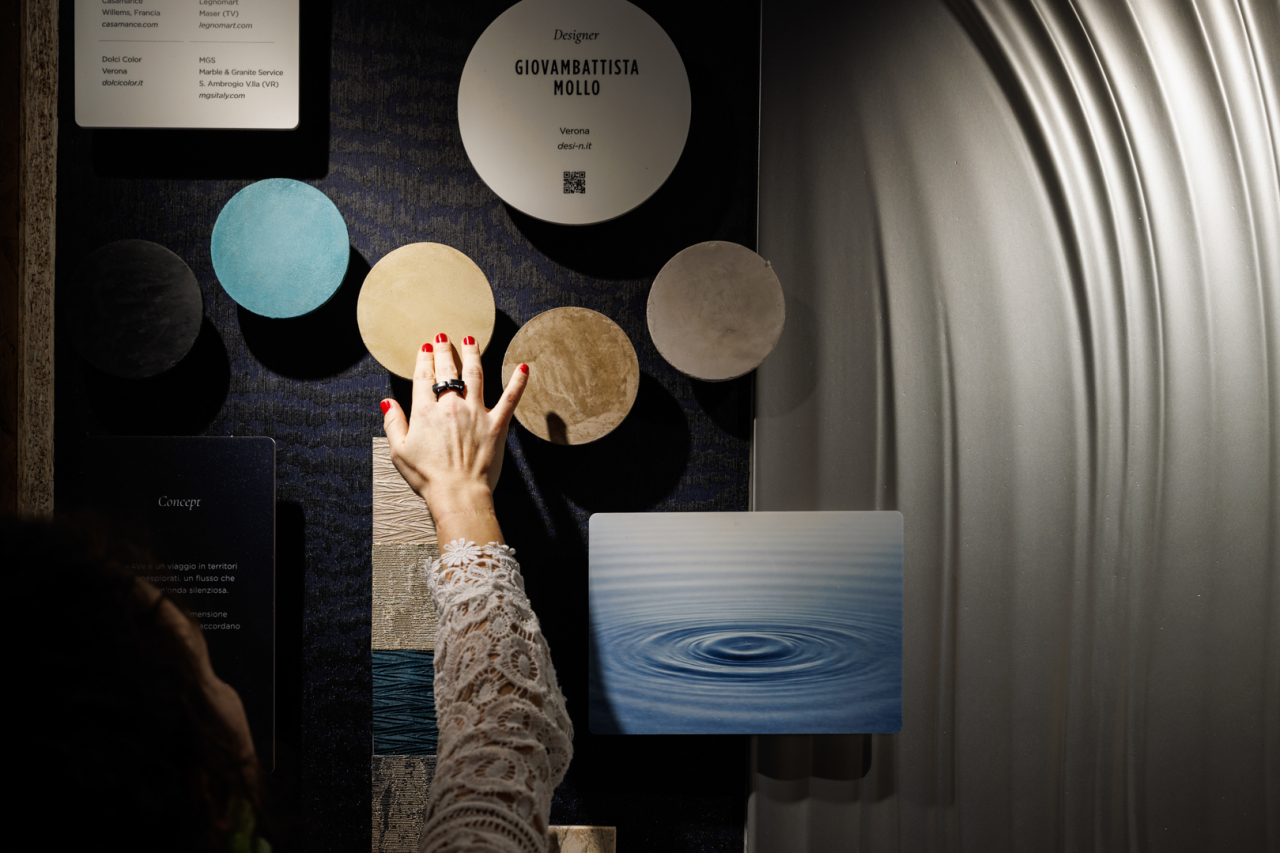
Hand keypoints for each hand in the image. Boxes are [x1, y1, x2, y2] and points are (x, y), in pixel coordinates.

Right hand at [381, 333, 527, 543]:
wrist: (457, 493)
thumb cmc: (427, 476)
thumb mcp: (399, 451)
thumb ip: (394, 423)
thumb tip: (388, 402)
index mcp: (425, 411)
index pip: (424, 376)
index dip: (424, 358)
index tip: (425, 347)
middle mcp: (451, 406)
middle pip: (448, 369)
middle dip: (445, 350)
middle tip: (444, 337)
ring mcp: (476, 413)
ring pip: (475, 375)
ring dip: (473, 354)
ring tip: (471, 339)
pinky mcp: (497, 424)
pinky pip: (511, 398)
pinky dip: (518, 381)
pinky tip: (524, 366)